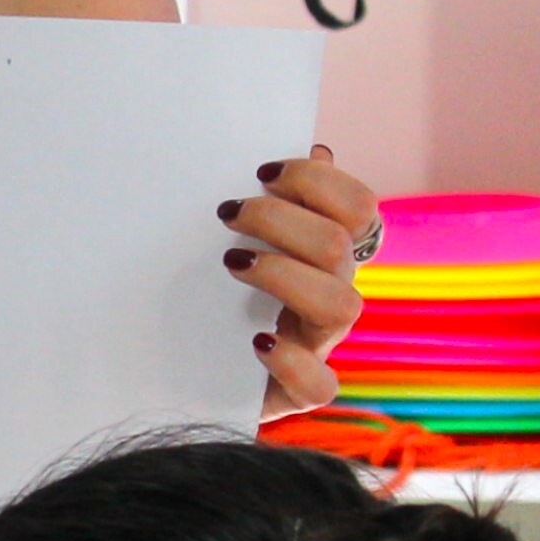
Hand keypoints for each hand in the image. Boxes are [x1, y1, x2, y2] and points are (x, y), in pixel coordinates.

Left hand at [226, 141, 374, 415]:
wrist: (181, 371)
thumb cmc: (211, 293)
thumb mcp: (231, 240)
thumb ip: (267, 198)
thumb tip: (312, 148)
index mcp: (325, 253)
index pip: (358, 207)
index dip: (318, 181)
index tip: (262, 172)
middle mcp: (330, 294)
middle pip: (342, 247)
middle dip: (282, 219)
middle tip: (228, 213)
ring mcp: (318, 344)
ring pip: (341, 306)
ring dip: (284, 275)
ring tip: (232, 264)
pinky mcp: (297, 392)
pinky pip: (319, 385)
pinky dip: (290, 360)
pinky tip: (256, 341)